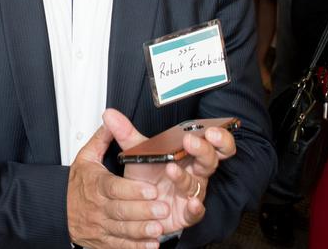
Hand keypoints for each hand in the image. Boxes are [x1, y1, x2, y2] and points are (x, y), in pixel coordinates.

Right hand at [67, 118, 165, 248]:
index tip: (151, 188)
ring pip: (123, 230)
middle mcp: (99, 207)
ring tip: (158, 228)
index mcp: (97, 184)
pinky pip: (120, 246)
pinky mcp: (104, 240)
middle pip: (121, 210)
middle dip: (143, 210)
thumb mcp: (85, 157)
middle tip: (163, 207)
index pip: (115, 187)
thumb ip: (103, 138)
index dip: (133, 189)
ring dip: (142, 230)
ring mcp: (102, 226)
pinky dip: (136, 247)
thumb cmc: (76, 184)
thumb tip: (112, 119)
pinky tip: (150, 245)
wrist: (56, 210)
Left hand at [107, 109, 234, 235]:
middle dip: (204, 150)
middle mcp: (194, 172)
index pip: (212, 142)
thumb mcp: (137, 153)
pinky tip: (191, 203)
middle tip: (191, 142)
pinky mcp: (186, 213)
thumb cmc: (147, 176)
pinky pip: (196, 212)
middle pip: (210, 160)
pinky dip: (195, 208)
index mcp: (188, 154)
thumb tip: (109, 114)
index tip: (210, 129)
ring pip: (196, 184)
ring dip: (185, 177)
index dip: (217, 136)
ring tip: (171, 169)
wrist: (140, 204)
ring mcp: (191, 193)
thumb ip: (126, 134)